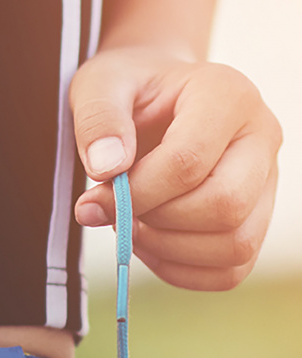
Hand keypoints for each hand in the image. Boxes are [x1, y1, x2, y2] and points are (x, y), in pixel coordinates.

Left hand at [70, 46, 280, 289]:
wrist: (152, 96)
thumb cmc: (127, 89)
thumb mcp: (98, 87)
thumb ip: (98, 121)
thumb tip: (107, 169)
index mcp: (227, 94)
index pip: (188, 161)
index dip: (136, 193)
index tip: (92, 202)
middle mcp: (261, 136)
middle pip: (226, 206)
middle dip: (158, 222)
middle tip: (116, 214)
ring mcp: (267, 181)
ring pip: (237, 245)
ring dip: (169, 250)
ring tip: (129, 226)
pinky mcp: (258, 217)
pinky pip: (232, 269)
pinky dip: (182, 270)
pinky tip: (147, 243)